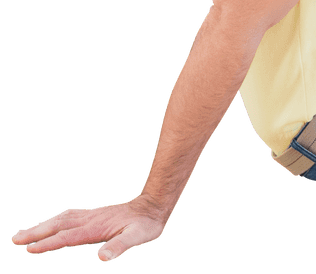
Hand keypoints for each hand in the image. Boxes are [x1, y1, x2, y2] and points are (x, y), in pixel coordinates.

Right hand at [12, 195, 167, 261]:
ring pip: (61, 219)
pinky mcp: (94, 215)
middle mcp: (90, 220)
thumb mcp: (138, 237)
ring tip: (22, 233)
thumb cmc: (146, 225)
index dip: (49, 243)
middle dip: (36, 232)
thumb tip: (104, 256)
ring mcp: (91, 216)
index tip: (30, 248)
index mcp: (96, 228)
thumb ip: (120, 245)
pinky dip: (54, 220)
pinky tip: (49, 224)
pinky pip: (69, 216)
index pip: (68, 236)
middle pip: (59, 226)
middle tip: (15, 239)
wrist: (154, 206)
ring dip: (41, 226)